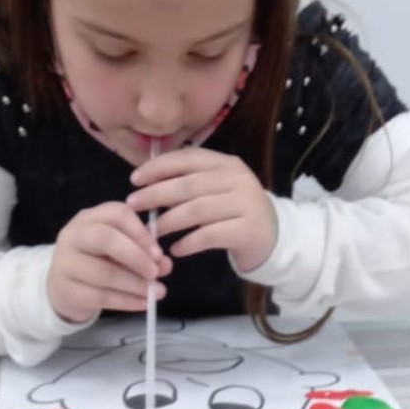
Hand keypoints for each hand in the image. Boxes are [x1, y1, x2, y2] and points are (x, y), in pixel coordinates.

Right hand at [47, 201, 168, 322]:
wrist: (65, 287)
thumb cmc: (98, 262)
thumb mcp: (120, 252)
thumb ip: (144, 254)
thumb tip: (165, 264)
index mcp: (90, 218)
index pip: (116, 213)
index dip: (140, 232)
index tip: (158, 253)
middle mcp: (74, 235)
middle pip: (105, 238)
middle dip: (136, 256)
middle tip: (155, 272)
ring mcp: (66, 263)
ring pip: (104, 273)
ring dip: (136, 284)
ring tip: (158, 291)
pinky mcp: (68, 289)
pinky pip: (101, 296)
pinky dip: (127, 301)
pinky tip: (144, 303)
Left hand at [128, 148, 277, 273]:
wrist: (275, 238)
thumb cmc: (237, 212)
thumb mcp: (218, 188)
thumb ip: (191, 181)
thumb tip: (148, 183)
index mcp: (226, 163)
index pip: (187, 159)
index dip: (158, 168)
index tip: (135, 180)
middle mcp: (237, 180)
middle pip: (188, 185)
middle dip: (156, 194)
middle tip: (134, 205)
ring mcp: (245, 204)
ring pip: (197, 210)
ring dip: (170, 221)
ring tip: (153, 231)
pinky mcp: (248, 230)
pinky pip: (211, 236)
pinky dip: (190, 243)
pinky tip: (177, 249)